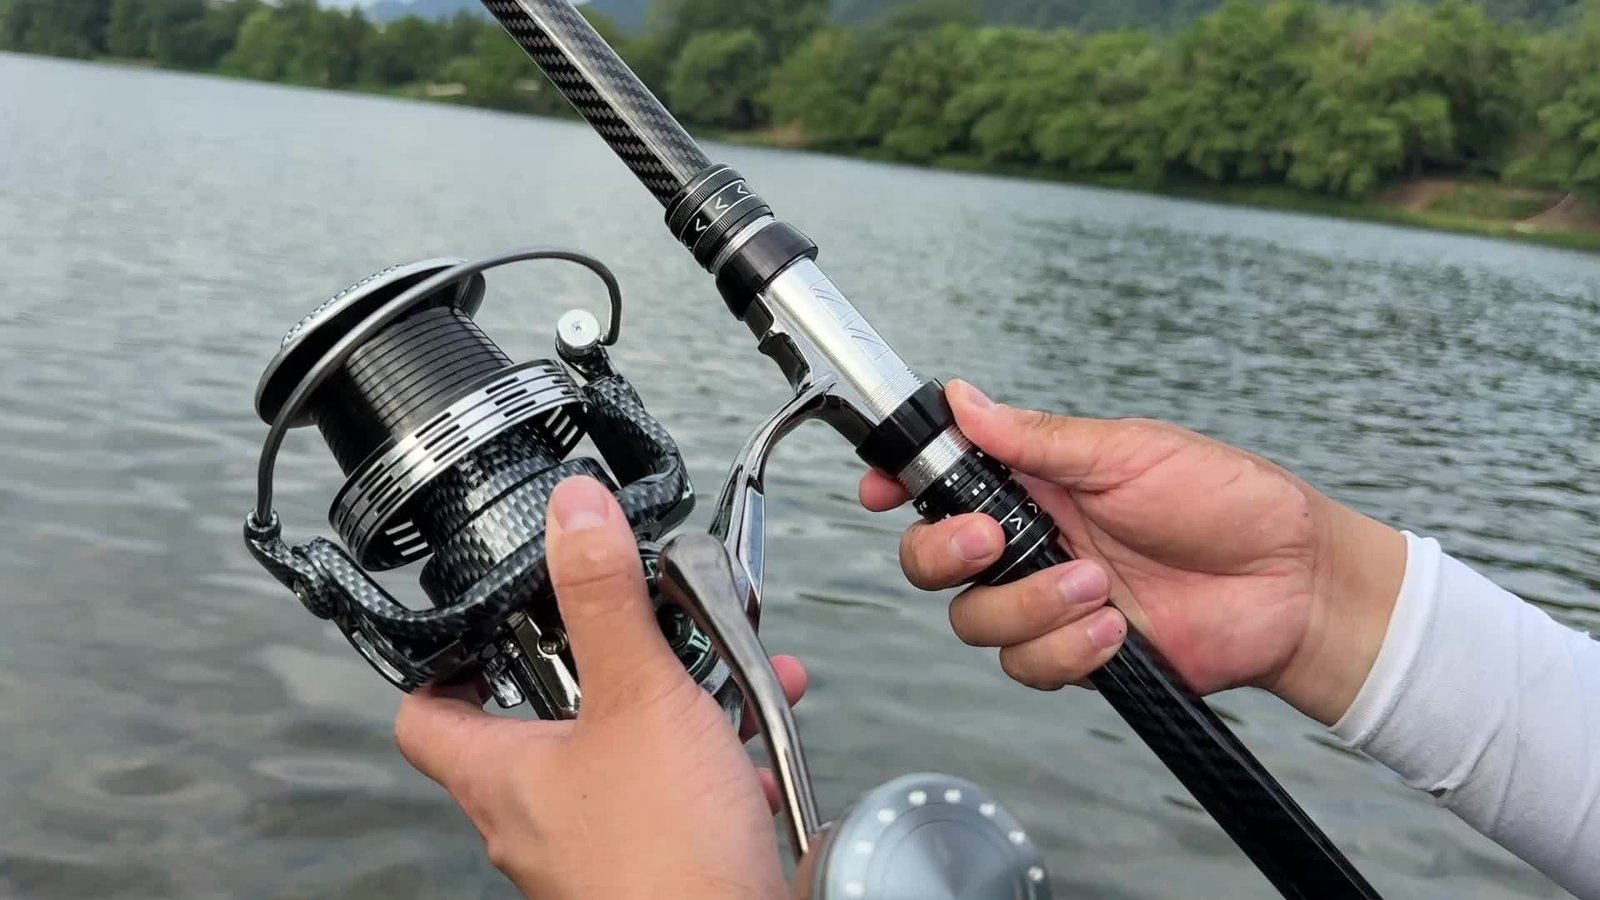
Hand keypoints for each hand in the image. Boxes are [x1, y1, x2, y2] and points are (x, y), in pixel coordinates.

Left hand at [395, 476, 804, 898]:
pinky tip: (761, 726)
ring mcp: (597, 837)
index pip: (428, 714)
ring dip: (675, 693)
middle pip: (543, 715)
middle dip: (604, 655)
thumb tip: (571, 513)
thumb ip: (604, 600)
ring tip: (723, 659)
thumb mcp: (637, 698)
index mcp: (504, 775)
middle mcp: (539, 813)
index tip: (479, 617)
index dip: (443, 661)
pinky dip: (716, 746)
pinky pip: (676, 783)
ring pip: (622, 743)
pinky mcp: (657, 854)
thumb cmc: (664, 860)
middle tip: (634, 615)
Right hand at [862, 381, 1406, 724]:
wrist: (1293, 584)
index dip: (898, 484)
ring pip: (974, 621)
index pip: (942, 482)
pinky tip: (1118, 627)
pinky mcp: (1076, 654)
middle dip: (944, 554)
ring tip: (1097, 585)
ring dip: (1031, 605)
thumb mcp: (1130, 451)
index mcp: (1035, 482)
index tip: (879, 488)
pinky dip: (1069, 648)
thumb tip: (963, 399)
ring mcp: (1048, 601)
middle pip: (930, 561)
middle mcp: (1030, 542)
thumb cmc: (1227, 501)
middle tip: (991, 543)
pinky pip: (1029, 665)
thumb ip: (1038, 437)